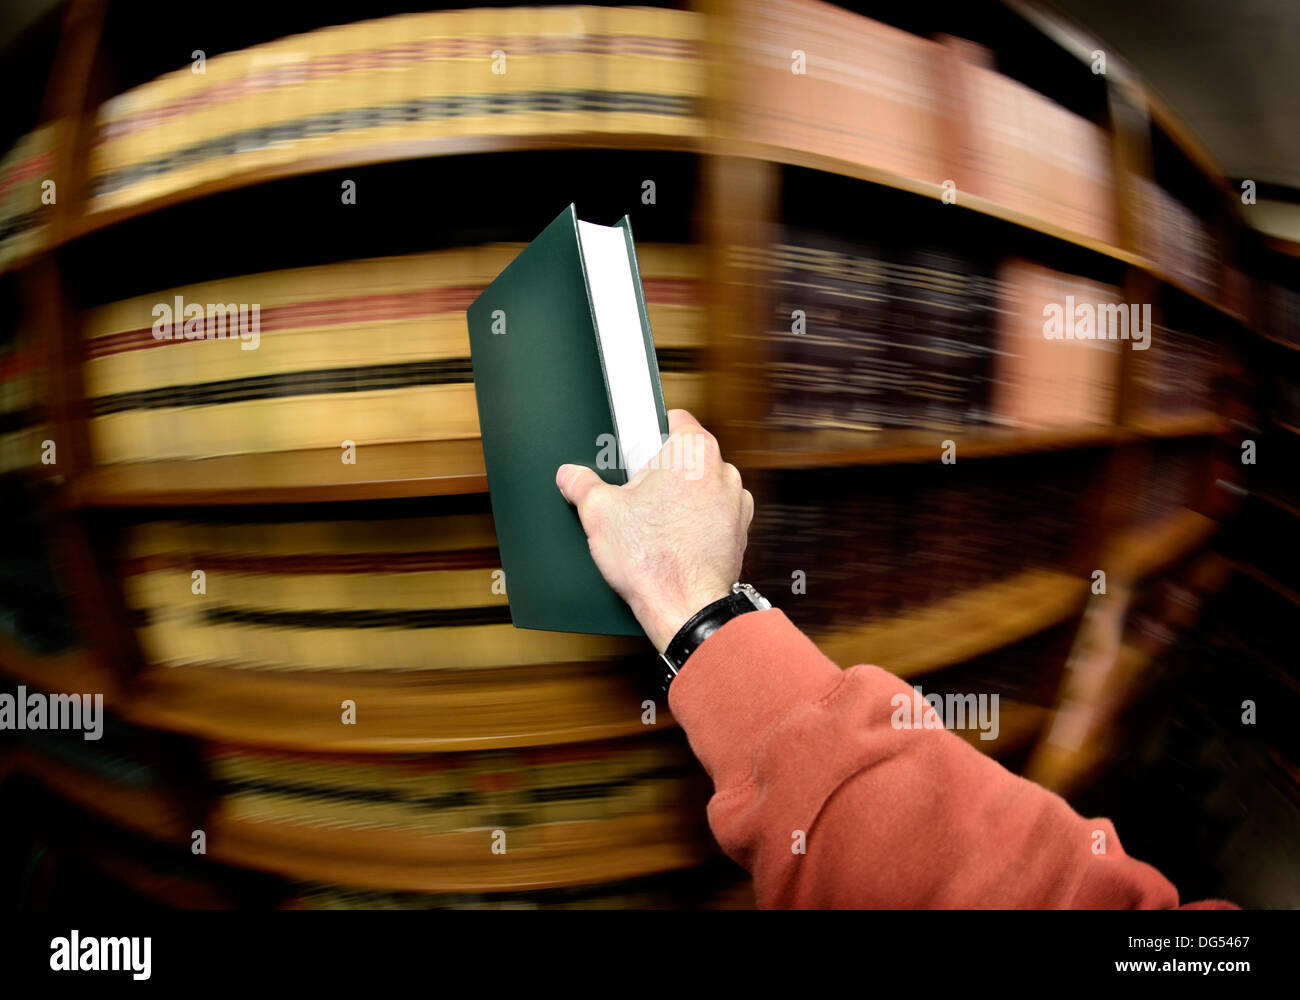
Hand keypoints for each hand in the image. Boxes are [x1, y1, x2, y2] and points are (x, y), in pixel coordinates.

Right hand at [556, 409, 753, 651]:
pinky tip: (673, 538)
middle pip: (687, 455)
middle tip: (637, 495)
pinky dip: (697, 520)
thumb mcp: (600, 514)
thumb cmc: (652, 561)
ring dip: (681, 496)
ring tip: (654, 522)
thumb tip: (570, 476)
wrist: (684, 607)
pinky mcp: (740, 529)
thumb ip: (582, 485)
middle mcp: (723, 471)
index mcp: (694, 451)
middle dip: (662, 470)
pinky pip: (714, 512)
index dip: (650, 431)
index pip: (674, 419)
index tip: (637, 446)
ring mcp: (736, 502)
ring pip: (702, 484)